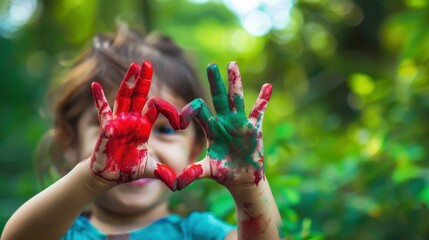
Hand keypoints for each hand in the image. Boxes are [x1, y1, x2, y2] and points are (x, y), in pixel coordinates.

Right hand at [90, 60, 178, 189]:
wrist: (110, 176)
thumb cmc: (128, 169)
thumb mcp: (150, 170)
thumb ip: (163, 173)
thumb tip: (177, 184)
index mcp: (143, 125)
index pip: (157, 107)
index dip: (170, 111)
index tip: (181, 124)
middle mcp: (132, 119)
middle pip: (139, 95)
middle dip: (144, 80)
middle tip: (148, 63)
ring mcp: (118, 121)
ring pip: (124, 97)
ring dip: (128, 82)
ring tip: (134, 67)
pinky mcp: (106, 128)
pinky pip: (102, 111)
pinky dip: (98, 98)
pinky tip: (95, 85)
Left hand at [177, 62, 271, 189]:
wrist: (241, 180)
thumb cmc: (223, 173)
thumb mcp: (207, 171)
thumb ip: (192, 174)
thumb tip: (174, 184)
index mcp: (211, 128)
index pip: (198, 110)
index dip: (188, 112)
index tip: (179, 122)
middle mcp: (224, 122)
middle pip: (218, 97)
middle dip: (215, 82)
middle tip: (211, 65)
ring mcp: (239, 124)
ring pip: (236, 99)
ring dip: (235, 82)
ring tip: (232, 64)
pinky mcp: (254, 129)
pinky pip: (258, 112)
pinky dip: (263, 100)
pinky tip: (268, 86)